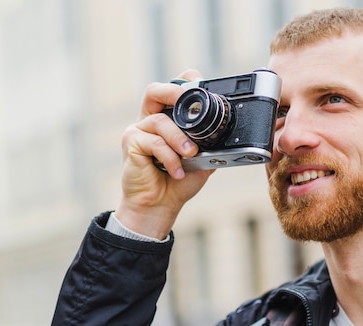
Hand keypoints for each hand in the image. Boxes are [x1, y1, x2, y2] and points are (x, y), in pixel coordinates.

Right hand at [115, 70, 214, 239]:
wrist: (160, 206)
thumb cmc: (178, 183)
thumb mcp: (202, 160)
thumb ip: (211, 143)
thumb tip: (231, 133)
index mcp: (167, 120)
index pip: (172, 90)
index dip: (184, 82)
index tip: (200, 85)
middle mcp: (149, 120)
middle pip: (155, 91)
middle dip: (173, 92)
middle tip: (190, 103)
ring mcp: (138, 131)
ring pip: (159, 121)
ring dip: (179, 138)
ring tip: (191, 154)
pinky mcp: (131, 144)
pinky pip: (153, 142)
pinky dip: (169, 156)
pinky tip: (177, 171)